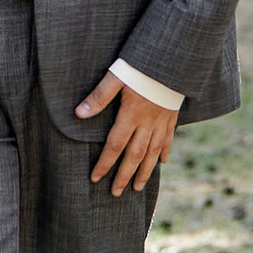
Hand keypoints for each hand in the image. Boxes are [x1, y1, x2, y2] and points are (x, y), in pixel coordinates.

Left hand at [75, 72, 177, 195]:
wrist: (173, 58)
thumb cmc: (141, 65)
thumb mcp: (116, 76)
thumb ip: (99, 96)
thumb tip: (79, 114)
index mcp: (131, 115)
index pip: (114, 146)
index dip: (104, 164)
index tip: (95, 179)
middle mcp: (147, 123)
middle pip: (134, 156)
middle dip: (124, 176)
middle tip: (116, 194)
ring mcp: (162, 121)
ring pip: (153, 152)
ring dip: (145, 171)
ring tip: (138, 187)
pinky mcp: (172, 115)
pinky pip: (169, 138)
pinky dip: (165, 151)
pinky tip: (163, 162)